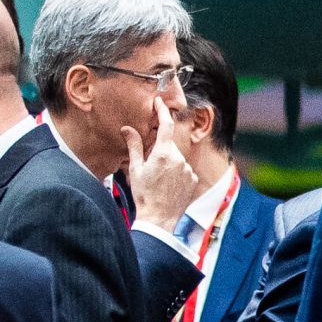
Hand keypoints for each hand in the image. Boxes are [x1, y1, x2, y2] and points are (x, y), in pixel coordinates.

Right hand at [123, 98, 201, 230]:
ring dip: (167, 161)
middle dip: (159, 147)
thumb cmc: (144, 194)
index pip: (166, 125)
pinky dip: (176, 171)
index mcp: (163, 154)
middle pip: (169, 144)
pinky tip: (167, 183)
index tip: (159, 103)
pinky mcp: (194, 179)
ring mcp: (188, 170)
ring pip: (176, 157)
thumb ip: (134, 146)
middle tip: (148, 162)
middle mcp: (179, 159)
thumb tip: (127, 129)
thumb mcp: (135, 168)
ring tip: (157, 178)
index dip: (163, 111)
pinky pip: (184, 169)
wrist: (159, 218)